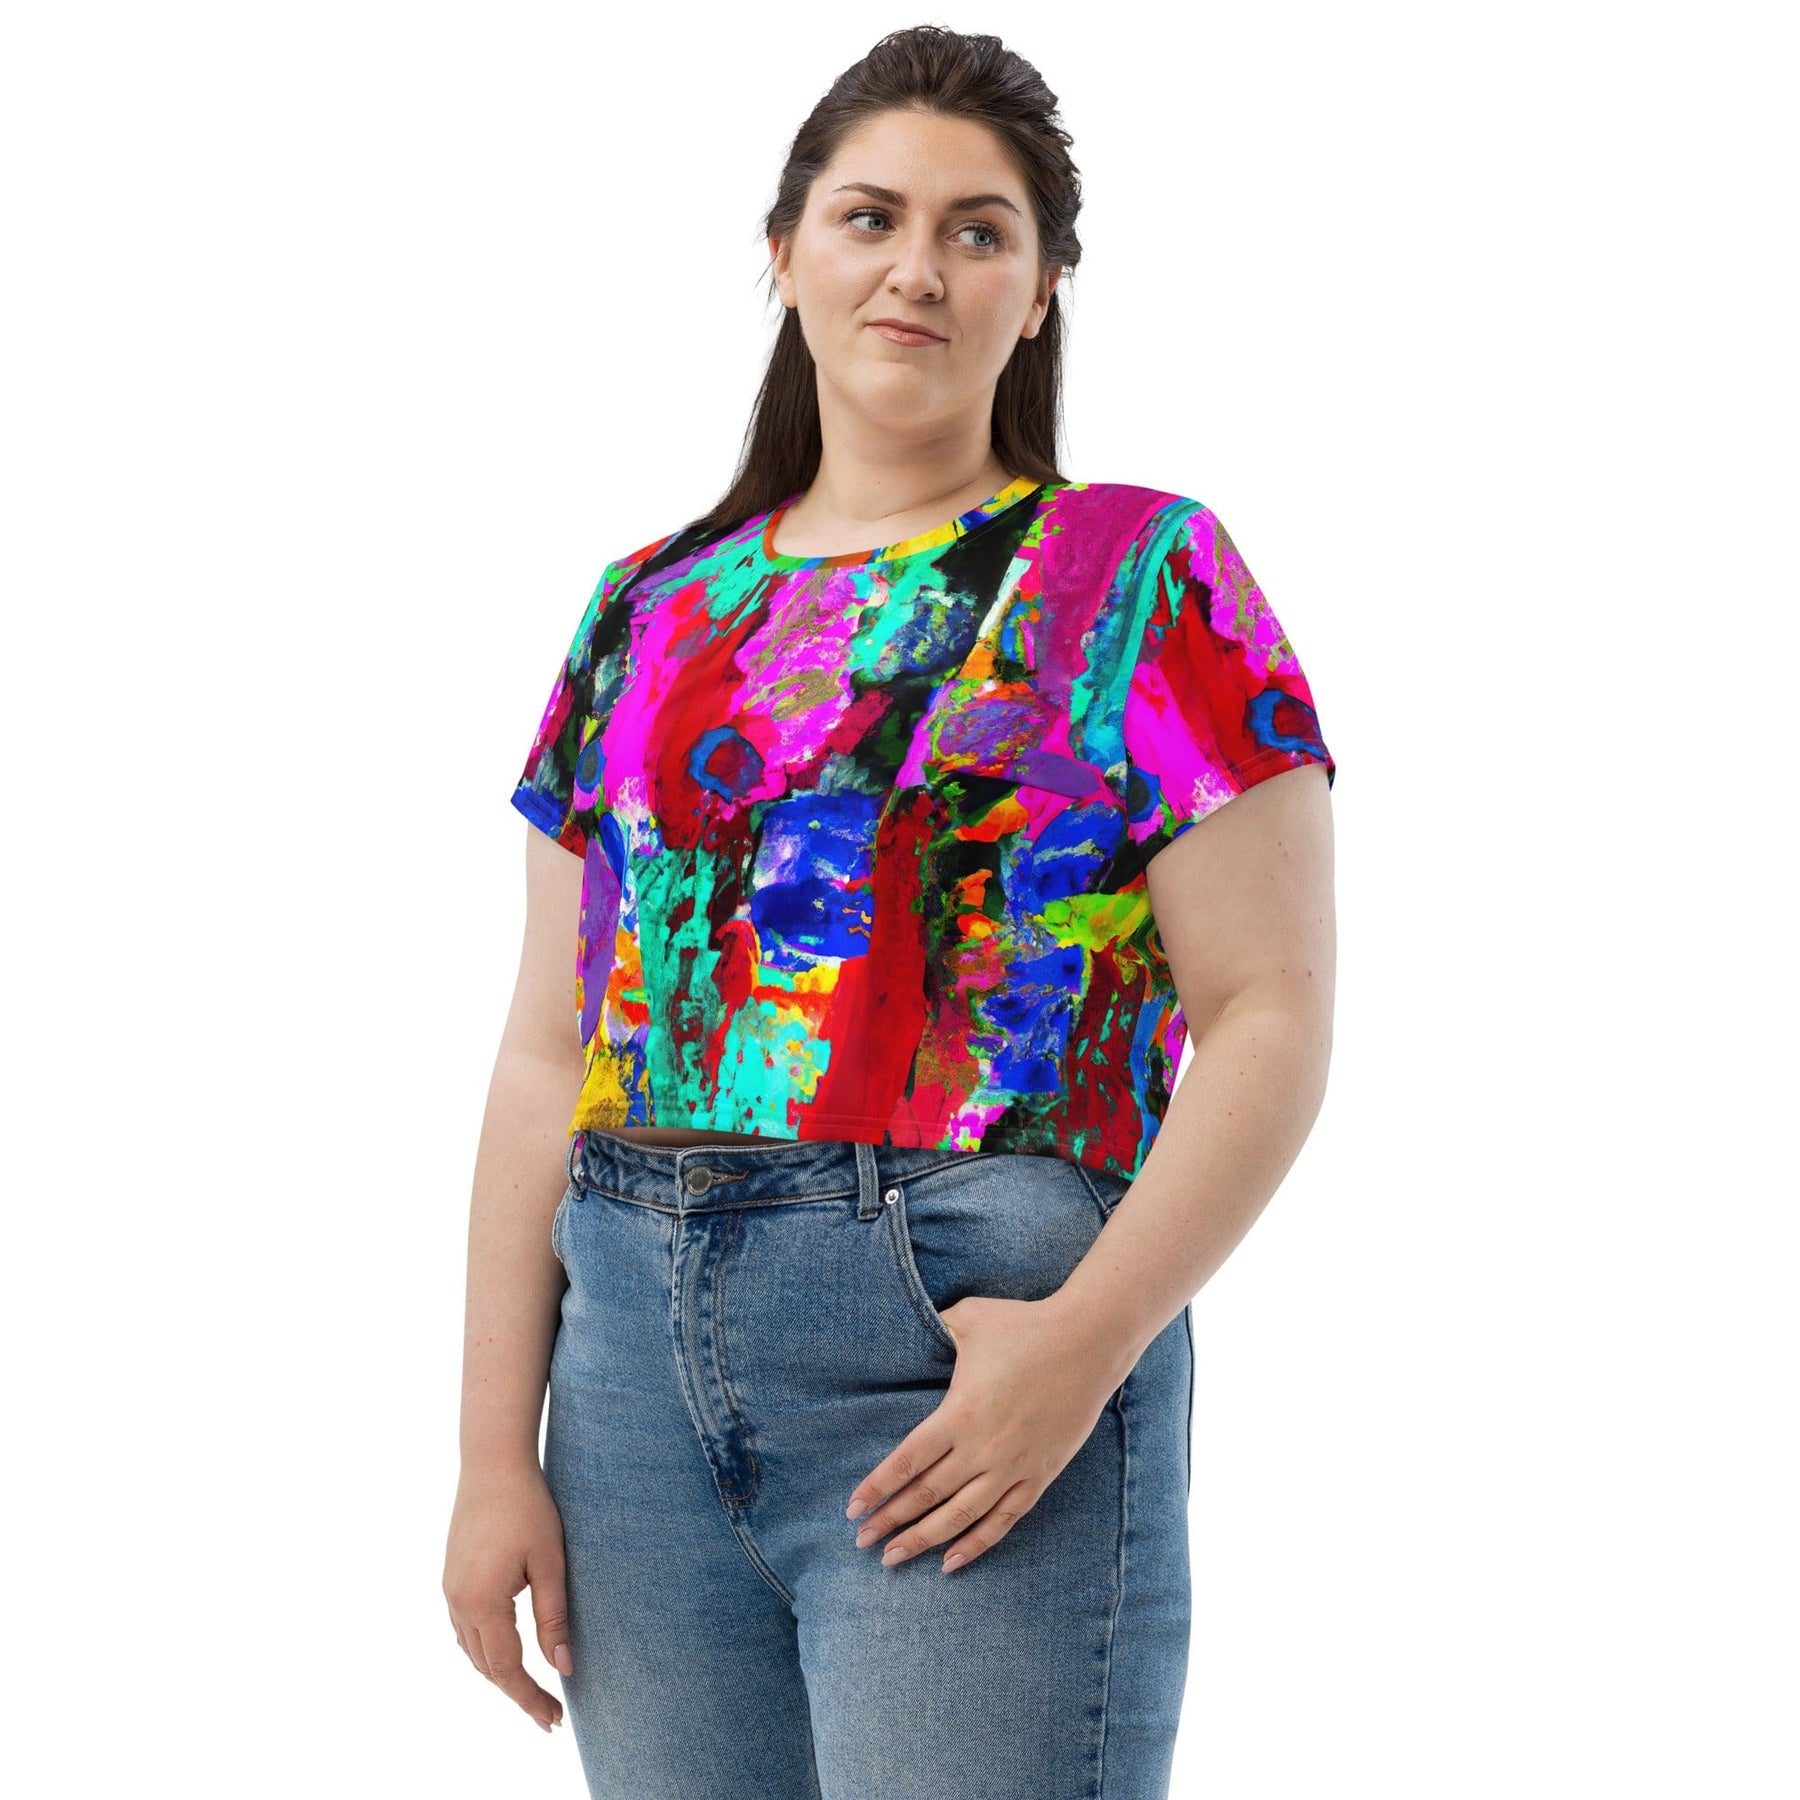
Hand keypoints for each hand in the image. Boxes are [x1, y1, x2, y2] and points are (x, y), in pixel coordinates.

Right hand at [443, 1462, 573, 1732]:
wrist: (492, 1463)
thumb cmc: (528, 1506)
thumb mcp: (549, 1562)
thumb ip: (554, 1617)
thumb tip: (564, 1666)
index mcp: (482, 1601)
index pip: (506, 1668)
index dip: (529, 1697)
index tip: (554, 1720)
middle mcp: (457, 1601)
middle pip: (485, 1665)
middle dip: (516, 1691)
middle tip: (549, 1713)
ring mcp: (449, 1589)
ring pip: (471, 1650)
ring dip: (498, 1672)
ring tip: (532, 1688)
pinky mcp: (451, 1577)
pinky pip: (464, 1628)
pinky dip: (484, 1648)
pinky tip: (505, 1650)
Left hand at [844, 1294, 1122, 1573]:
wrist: (1089, 1342)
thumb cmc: (1024, 1325)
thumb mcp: (968, 1318)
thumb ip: (934, 1327)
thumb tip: (907, 1321)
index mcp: (959, 1414)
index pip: (907, 1462)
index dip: (878, 1488)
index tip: (853, 1509)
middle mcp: (983, 1448)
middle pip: (927, 1495)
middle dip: (890, 1521)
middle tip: (862, 1542)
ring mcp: (1013, 1466)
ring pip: (960, 1516)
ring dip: (924, 1540)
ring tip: (893, 1558)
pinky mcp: (1040, 1474)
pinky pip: (1003, 1520)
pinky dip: (976, 1543)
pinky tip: (951, 1561)